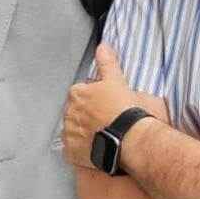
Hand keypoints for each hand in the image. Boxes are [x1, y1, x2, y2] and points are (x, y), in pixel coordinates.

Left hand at [62, 45, 155, 169]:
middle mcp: (69, 112)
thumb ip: (107, 63)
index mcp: (77, 93)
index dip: (95, 100)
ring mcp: (69, 133)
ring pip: (74, 131)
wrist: (131, 138)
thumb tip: (103, 47)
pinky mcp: (72, 151)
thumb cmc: (125, 111)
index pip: (82, 94)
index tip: (106, 106)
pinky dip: (82, 151)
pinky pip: (73, 150)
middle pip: (77, 113)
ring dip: (85, 133)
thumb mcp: (117, 81)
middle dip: (88, 116)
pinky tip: (95, 149)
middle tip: (107, 122)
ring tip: (104, 136)